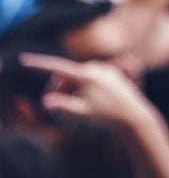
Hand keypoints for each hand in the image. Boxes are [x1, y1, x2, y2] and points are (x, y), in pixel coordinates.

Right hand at [20, 54, 155, 127]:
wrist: (135, 117)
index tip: (24, 60)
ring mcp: (105, 70)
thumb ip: (63, 107)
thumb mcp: (83, 115)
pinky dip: (82, 89)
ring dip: (70, 91)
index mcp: (87, 76)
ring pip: (78, 77)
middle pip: (66, 75)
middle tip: (55, 111)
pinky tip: (88, 103)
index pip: (58, 68)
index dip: (39, 64)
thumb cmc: (108, 117)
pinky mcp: (112, 74)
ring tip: (74, 111)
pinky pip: (90, 78)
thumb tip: (47, 102)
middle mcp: (96, 68)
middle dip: (58, 90)